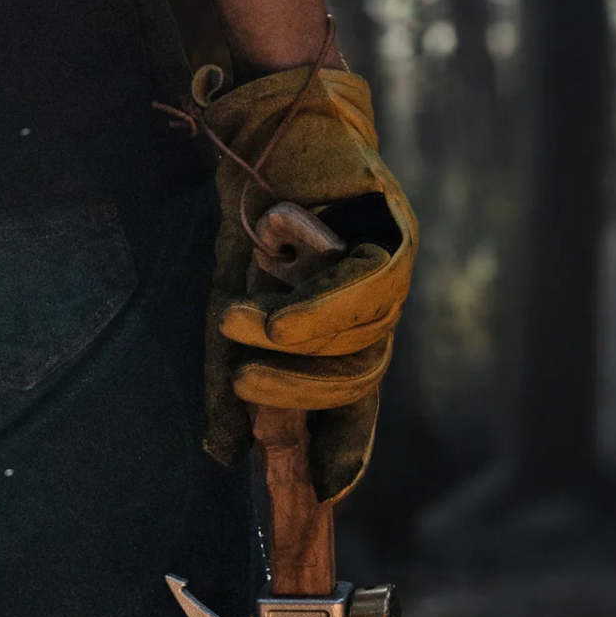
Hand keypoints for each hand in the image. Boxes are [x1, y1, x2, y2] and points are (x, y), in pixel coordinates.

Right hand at [168, 46, 416, 502]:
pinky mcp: (391, 232)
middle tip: (249, 396)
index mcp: (351, 322)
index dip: (346, 446)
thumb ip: (233, 373)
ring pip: (358, 337)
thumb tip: (223, 454)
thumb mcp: (234, 299)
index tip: (326, 492)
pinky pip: (360, 292)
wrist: (270, 124)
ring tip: (239, 331)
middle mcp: (380, 301)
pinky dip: (309, 310)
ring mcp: (392, 268)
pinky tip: (266, 313)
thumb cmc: (254, 212)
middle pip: (360, 377)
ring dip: (294, 347)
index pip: (358, 398)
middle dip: (303, 400)